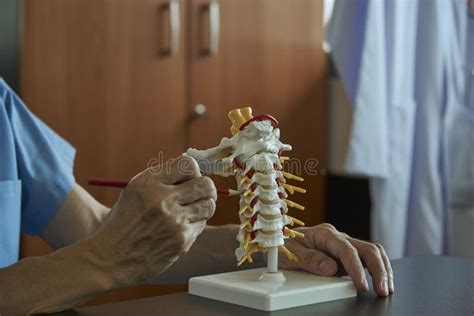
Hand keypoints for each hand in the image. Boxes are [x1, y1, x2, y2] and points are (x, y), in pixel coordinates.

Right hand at [90, 155, 216, 284]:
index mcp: (148, 182)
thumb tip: (195, 170)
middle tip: (202, 194)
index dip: (194, 171)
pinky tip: (177, 231)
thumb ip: (162, 179)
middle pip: (205, 184)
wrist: (111, 258)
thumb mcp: (135, 192)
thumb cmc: (125, 223)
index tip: (190, 179)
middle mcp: (162, 198)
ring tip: (190, 213)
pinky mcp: (181, 239)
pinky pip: (201, 225)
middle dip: (207, 189)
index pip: (188, 165)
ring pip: (209, 205)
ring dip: (203, 208)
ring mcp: (173, 220)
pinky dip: (193, 227)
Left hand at [279, 223, 393, 295]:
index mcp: (325, 234)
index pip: (347, 250)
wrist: (281, 244)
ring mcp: (345, 245)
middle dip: (378, 270)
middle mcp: (338, 237)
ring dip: (383, 269)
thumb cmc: (285, 246)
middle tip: (382, 290)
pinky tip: (381, 281)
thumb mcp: (291, 253)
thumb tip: (330, 268)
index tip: (362, 285)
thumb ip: (310, 259)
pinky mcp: (348, 255)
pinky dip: (378, 269)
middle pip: (368, 249)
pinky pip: (368, 258)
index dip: (356, 269)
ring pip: (373, 252)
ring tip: (386, 288)